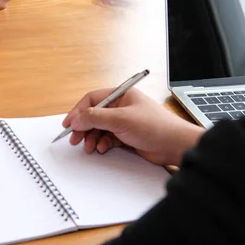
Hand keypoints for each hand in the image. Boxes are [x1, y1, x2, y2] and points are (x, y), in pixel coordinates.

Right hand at [63, 88, 204, 165]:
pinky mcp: (127, 136)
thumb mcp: (120, 119)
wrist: (176, 146)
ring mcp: (124, 122)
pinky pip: (107, 139)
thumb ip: (95, 118)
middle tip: (75, 138)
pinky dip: (102, 144)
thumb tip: (75, 120)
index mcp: (121, 95)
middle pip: (94, 115)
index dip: (78, 111)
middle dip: (83, 127)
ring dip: (92, 138)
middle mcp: (122, 107)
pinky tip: (102, 149)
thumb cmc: (156, 127)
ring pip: (99, 129)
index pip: (92, 100)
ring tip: (89, 147)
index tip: (69, 123)